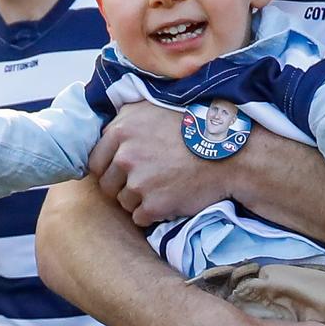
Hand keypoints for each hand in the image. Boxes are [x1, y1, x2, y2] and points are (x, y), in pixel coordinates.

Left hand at [88, 101, 231, 224]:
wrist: (229, 152)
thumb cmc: (195, 127)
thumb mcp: (154, 107)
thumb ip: (126, 118)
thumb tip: (105, 130)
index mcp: (121, 128)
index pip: (96, 160)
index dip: (111, 167)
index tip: (126, 169)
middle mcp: (125, 154)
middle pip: (107, 184)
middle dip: (123, 185)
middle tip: (148, 180)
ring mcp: (138, 181)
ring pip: (124, 202)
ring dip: (140, 200)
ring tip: (165, 186)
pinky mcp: (153, 205)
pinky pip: (140, 218)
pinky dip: (153, 213)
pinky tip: (171, 198)